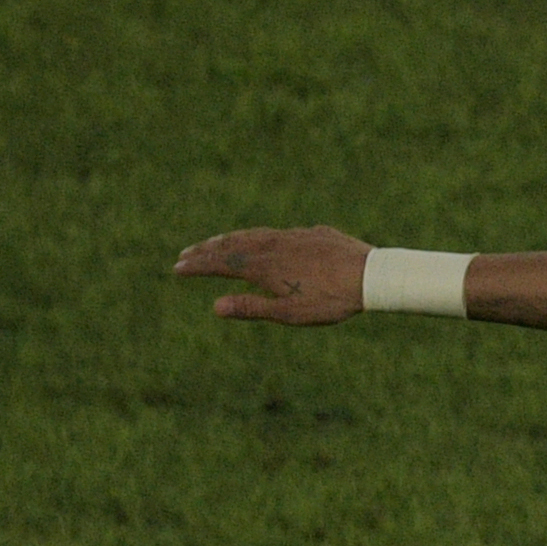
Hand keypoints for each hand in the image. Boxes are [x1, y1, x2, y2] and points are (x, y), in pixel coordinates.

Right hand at [174, 225, 369, 323]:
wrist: (370, 275)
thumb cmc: (331, 300)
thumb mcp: (290, 313)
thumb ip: (252, 308)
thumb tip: (215, 307)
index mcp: (263, 266)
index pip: (220, 264)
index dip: (197, 266)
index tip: (177, 268)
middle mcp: (272, 246)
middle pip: (231, 245)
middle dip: (206, 250)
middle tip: (185, 254)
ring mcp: (292, 236)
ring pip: (252, 235)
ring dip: (229, 240)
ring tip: (215, 244)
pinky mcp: (311, 233)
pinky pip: (275, 232)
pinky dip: (257, 236)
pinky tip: (260, 240)